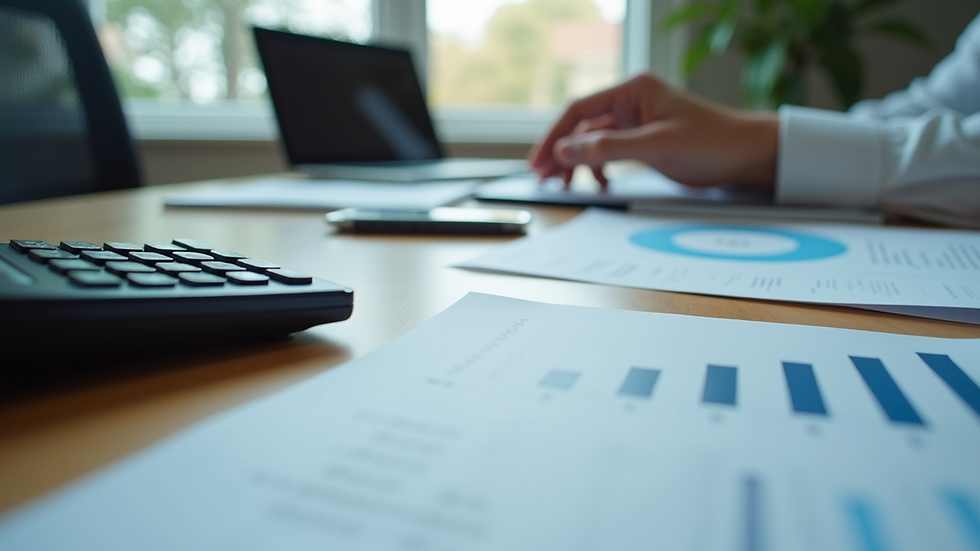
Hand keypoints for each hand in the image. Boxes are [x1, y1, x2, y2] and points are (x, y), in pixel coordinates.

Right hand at [528, 74, 778, 189]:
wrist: (749, 155)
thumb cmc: (712, 142)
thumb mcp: (656, 146)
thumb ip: (608, 148)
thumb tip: (565, 150)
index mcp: (633, 91)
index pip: (579, 110)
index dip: (554, 136)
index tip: (539, 161)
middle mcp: (631, 103)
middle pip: (581, 127)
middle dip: (561, 152)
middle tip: (544, 178)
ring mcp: (637, 123)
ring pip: (593, 142)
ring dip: (576, 162)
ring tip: (564, 185)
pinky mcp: (645, 142)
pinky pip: (609, 153)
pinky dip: (598, 168)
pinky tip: (596, 183)